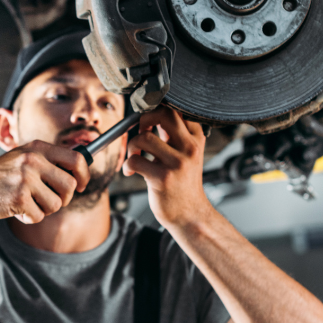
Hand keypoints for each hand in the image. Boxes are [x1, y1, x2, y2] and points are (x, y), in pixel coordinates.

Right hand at [0, 141, 89, 223]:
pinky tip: (16, 208)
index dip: (84, 175)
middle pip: (70, 186)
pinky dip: (29, 217)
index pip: (76, 158)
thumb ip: (49, 160)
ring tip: (27, 203)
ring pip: (56, 204)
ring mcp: (25, 179)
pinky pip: (38, 216)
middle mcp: (33, 160)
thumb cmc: (0, 174)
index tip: (81, 185)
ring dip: (44, 210)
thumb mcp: (23, 156)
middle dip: (63, 199)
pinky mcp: (18, 198)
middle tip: (48, 200)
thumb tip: (81, 168)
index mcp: (37, 148)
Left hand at [123, 106, 212, 226]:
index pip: (178, 109)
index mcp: (196, 139)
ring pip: (144, 137)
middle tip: (140, 131)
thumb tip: (153, 113)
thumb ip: (175, 135)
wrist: (190, 214)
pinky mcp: (163, 178)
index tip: (148, 120)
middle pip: (163, 114)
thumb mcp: (187, 155)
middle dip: (143, 118)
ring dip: (131, 146)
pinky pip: (134, 161)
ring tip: (134, 156)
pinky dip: (127, 165)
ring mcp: (177, 163)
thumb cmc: (184, 184)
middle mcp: (189, 148)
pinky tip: (130, 171)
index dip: (157, 108)